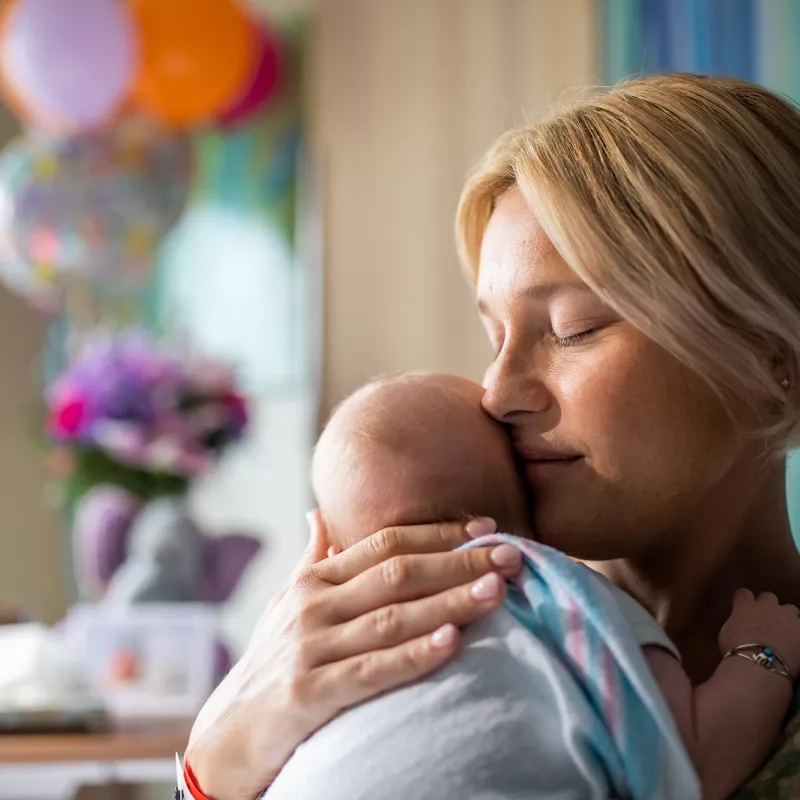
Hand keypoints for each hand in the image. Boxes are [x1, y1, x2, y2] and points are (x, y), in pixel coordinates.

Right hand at [185, 512, 520, 799]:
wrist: (226, 733)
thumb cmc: (269, 662)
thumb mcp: (285, 604)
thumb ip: (311, 560)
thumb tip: (318, 514)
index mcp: (314, 581)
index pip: (385, 544)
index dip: (438, 533)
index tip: (485, 527)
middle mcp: (313, 606)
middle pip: (397, 574)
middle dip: (458, 562)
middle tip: (510, 555)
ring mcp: (310, 649)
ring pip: (392, 618)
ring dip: (449, 602)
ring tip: (496, 591)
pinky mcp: (310, 695)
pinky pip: (371, 671)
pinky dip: (413, 655)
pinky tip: (451, 642)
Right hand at [718, 589, 799, 674]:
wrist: (759, 661)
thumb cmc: (736, 648)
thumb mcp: (727, 633)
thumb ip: (736, 624)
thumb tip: (739, 627)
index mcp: (746, 605)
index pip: (743, 594)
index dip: (743, 600)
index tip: (741, 606)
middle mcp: (767, 606)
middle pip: (769, 597)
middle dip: (767, 606)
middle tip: (764, 619)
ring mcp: (787, 617)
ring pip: (790, 609)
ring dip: (786, 617)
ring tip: (783, 631)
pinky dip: (797, 634)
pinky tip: (793, 643)